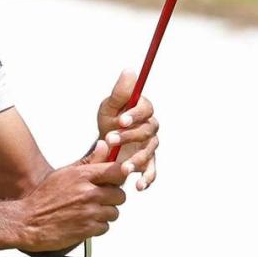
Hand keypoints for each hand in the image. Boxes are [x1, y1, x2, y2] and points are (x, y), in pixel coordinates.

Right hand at [18, 139, 128, 253]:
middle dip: (112, 199)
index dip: (119, 176)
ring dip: (105, 214)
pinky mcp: (87, 229)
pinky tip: (84, 222)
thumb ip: (88, 161)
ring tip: (89, 212)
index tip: (115, 180)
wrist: (28, 221)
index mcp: (81, 175)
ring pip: (114, 212)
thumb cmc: (44, 197)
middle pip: (120, 195)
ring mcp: (88, 211)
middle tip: (100, 200)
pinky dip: (97, 227)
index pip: (117, 171)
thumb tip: (104, 146)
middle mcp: (87, 192)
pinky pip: (105, 227)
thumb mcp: (64, 173)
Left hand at [95, 68, 158, 191]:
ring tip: (122, 168)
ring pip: (148, 153)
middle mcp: (151, 128)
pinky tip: (138, 186)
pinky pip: (151, 172)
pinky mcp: (148, 163)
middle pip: (146, 131)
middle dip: (128, 136)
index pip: (145, 110)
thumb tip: (130, 71)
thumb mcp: (109, 106)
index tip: (121, 120)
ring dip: (136, 160)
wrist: (106, 144)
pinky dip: (147, 179)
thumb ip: (120, 92)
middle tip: (110, 139)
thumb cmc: (109, 120)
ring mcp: (151, 146)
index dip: (134, 115)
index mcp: (144, 111)